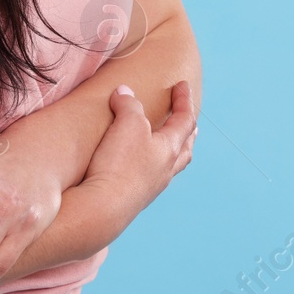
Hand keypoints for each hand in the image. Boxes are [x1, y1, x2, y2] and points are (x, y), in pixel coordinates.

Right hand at [79, 80, 197, 225]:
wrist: (103, 208)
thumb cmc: (120, 163)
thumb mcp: (127, 123)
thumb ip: (128, 104)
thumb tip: (124, 93)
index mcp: (169, 149)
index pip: (185, 121)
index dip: (184, 100)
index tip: (182, 85)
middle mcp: (165, 169)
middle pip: (184, 149)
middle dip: (188, 133)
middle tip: (190, 124)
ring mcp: (150, 186)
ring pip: (169, 166)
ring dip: (171, 152)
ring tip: (167, 146)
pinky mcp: (133, 197)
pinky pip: (149, 178)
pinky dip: (150, 167)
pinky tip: (138, 166)